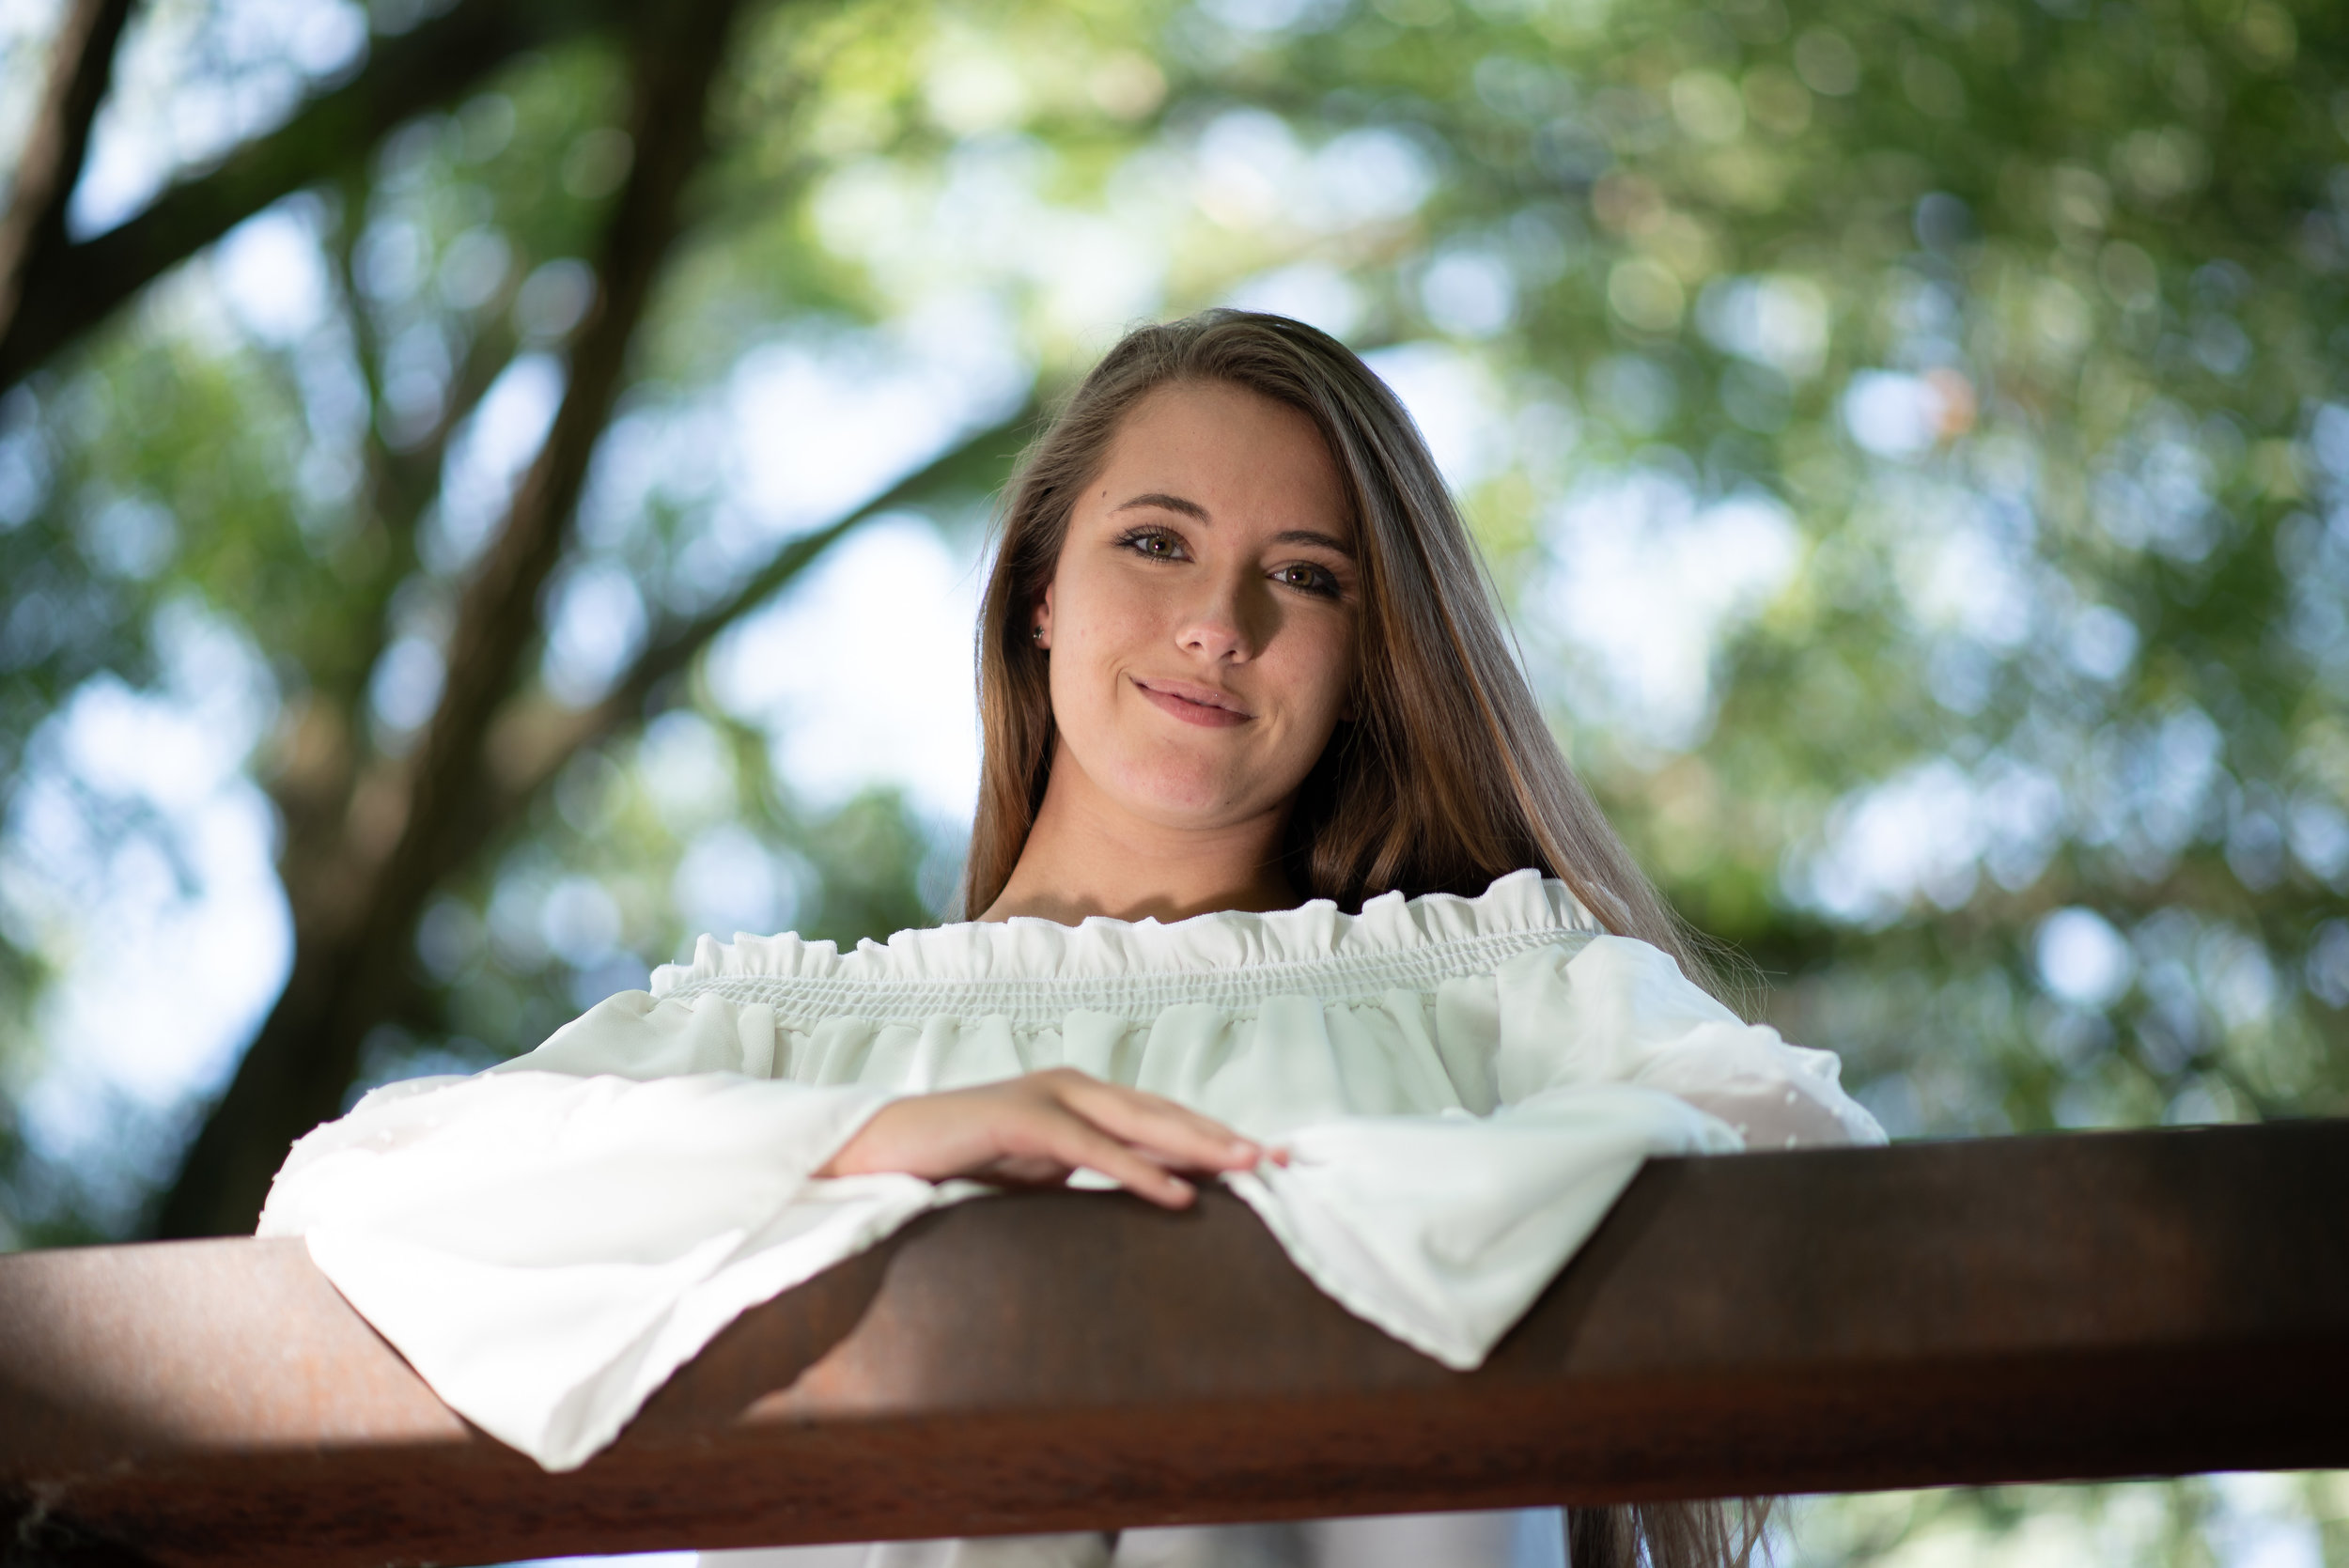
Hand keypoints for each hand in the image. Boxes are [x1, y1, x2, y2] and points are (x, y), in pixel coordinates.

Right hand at [815, 1068, 1275, 1208]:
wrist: (881, 1147)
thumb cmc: (959, 1161)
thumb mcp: (1040, 1171)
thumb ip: (1089, 1172)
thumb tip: (1147, 1191)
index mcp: (1080, 1096)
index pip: (1162, 1116)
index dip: (1216, 1135)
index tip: (1269, 1158)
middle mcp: (1072, 1086)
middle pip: (1165, 1113)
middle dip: (1226, 1136)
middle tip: (1284, 1158)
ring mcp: (1046, 1096)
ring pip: (1139, 1123)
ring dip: (1200, 1147)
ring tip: (1250, 1168)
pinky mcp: (1019, 1120)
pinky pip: (1091, 1150)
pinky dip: (1137, 1172)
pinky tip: (1177, 1195)